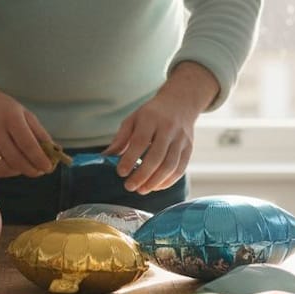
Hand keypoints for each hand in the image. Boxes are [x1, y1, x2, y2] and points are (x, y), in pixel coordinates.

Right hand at [0, 59, 53, 176]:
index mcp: (11, 119)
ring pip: (4, 168)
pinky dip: (6, 173)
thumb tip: (55, 153)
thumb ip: (40, 134)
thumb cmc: (5, 109)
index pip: (28, 145)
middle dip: (32, 170)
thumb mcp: (26, 114)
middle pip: (16, 159)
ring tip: (26, 167)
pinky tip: (12, 167)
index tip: (49, 167)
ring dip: (19, 172)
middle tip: (40, 171)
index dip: (40, 159)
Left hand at [102, 62, 216, 194]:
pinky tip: (156, 186)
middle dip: (142, 175)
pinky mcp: (189, 148)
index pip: (140, 141)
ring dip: (155, 181)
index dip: (130, 159)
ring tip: (142, 190)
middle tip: (129, 186)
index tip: (121, 173)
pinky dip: (168, 181)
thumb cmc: (152, 114)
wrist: (180, 103)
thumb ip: (121, 139)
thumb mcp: (133, 119)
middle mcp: (168, 128)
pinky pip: (180, 169)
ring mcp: (181, 139)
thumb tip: (105, 157)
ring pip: (170, 165)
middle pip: (156, 156)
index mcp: (151, 119)